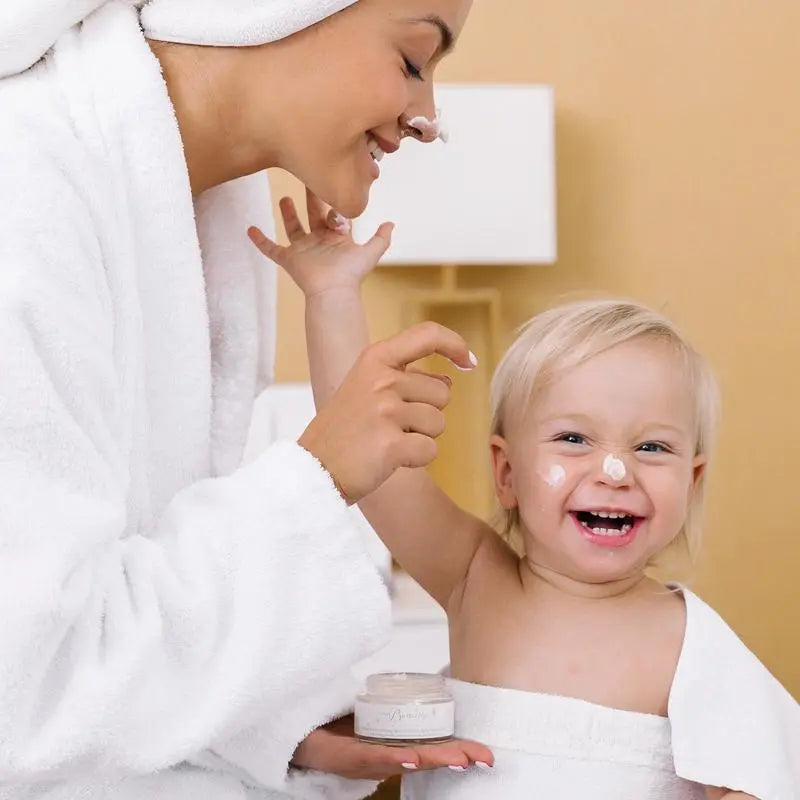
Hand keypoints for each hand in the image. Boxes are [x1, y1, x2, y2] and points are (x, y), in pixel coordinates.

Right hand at [248, 187, 393, 297]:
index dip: (336, 205)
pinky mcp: (289, 259)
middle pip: (313, 214)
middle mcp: (319, 241)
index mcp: (337, 238)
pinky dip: (260, 241)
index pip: (335, 214)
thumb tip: (391, 223)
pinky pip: (271, 249)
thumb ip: (381, 238)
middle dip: (311, 197)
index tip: (336, 190)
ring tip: (284, 197)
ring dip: (288, 214)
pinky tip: (250, 229)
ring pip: (293, 227)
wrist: (333, 290)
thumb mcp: (370, 252)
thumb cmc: (351, 274)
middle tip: (307, 176)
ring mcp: (302, 250)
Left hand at [292, 715, 493, 780]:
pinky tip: (410, 757)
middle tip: (481, 757)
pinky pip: (368, 757)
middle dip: (454, 757)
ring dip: (431, 758)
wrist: (299, 736)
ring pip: (404, 759)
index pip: (433, 748)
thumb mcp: (377, 715)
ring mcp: (364, 759)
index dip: (460, 749)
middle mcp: (384, 756)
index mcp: (396, 745)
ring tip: (456, 758)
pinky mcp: (342, 757)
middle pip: (425, 756)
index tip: (486, 753)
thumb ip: (400, 705)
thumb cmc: (339, 728)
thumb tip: (429, 682)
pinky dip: (392, 759)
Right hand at [297, 321, 476, 503]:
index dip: (454, 345)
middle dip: (427, 413)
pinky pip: (431, 450)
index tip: (467, 361)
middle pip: (442, 393)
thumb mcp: (364, 388)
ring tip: (386, 441)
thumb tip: (448, 380)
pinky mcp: (391, 444)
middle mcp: (382, 380)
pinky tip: (388, 459)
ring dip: (420, 437)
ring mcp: (386, 411)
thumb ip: (404, 378)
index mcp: (375, 359)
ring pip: (439, 423)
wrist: (311, 470)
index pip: (427, 335)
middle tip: (390, 426)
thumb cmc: (342, 432)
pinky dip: (416, 459)